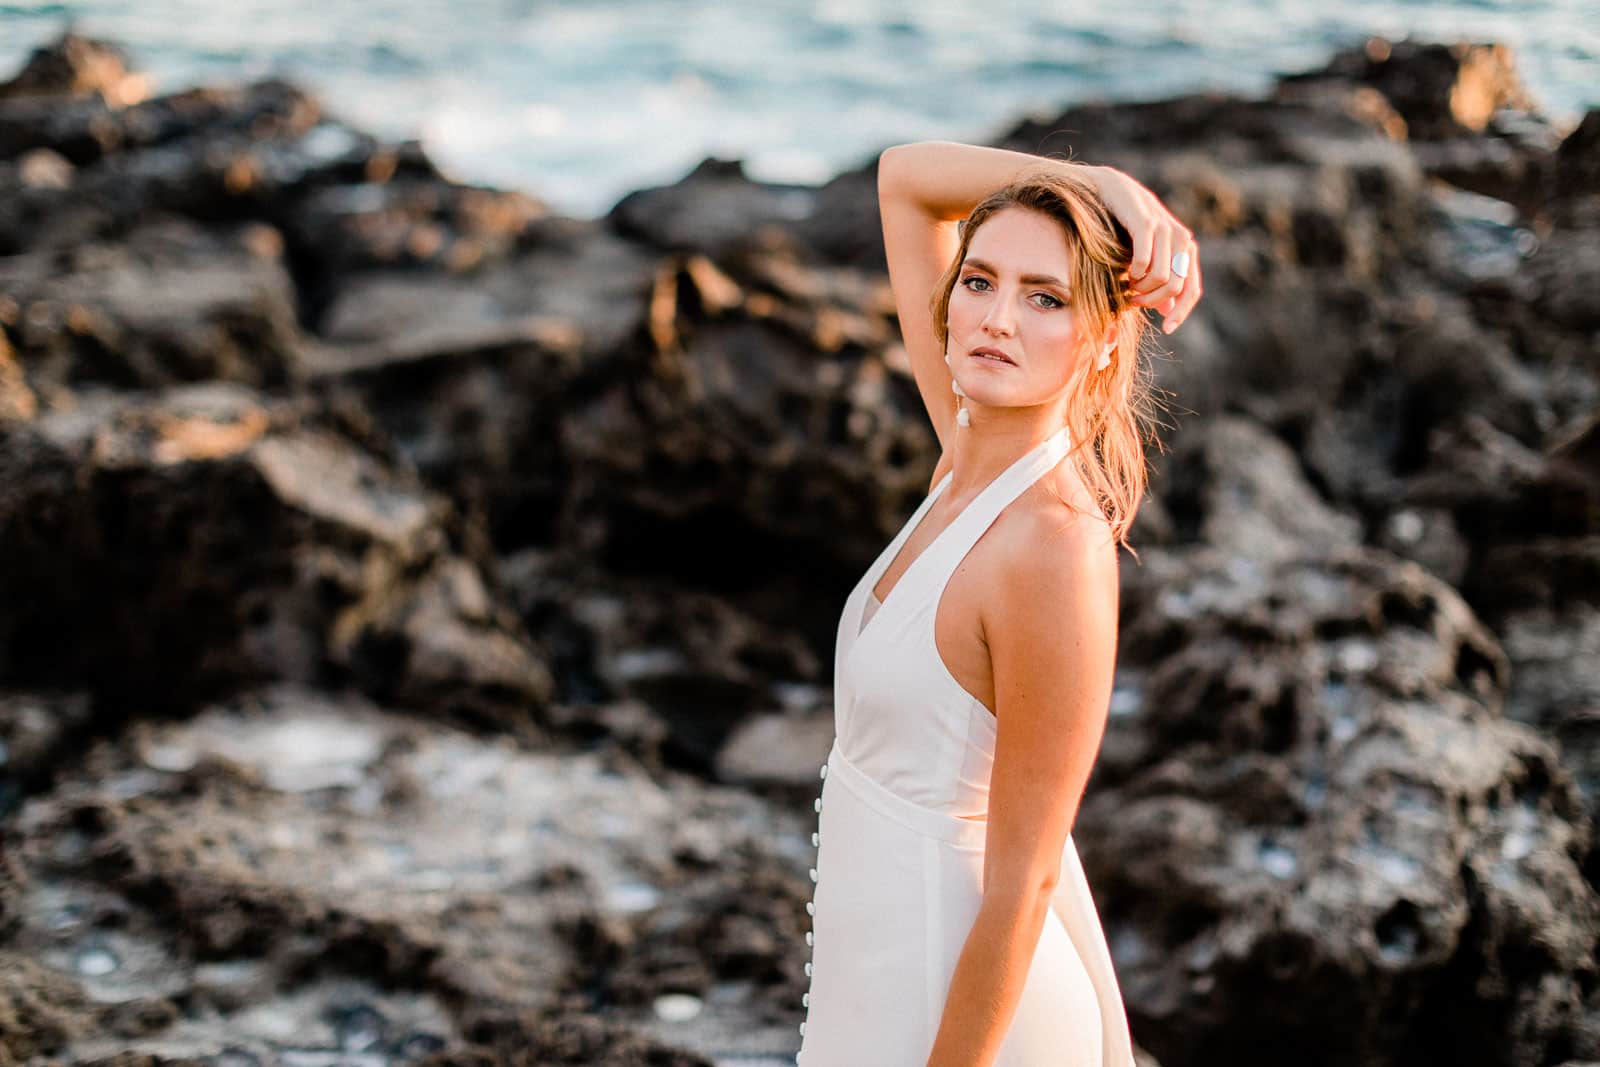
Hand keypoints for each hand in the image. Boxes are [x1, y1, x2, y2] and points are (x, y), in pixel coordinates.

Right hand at [1084, 164, 1201, 334]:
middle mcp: (1182, 239)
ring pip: (1160, 277)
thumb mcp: (1147, 257)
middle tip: (1132, 301)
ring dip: (1140, 289)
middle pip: (1175, 287)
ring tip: (1125, 285)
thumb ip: (1160, 281)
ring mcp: (1166, 230)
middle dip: (1152, 301)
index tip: (1165, 330)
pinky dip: (1134, 274)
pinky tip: (1124, 271)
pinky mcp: (1146, 223)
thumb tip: (1168, 310)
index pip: (1192, 289)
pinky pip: (1144, 262)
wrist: (1109, 191)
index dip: (1181, 313)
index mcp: (1186, 249)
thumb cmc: (1127, 228)